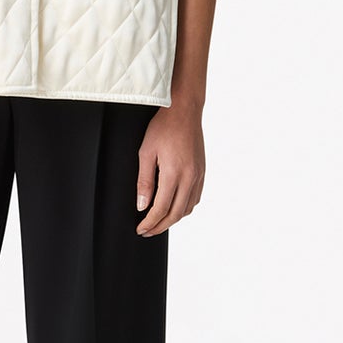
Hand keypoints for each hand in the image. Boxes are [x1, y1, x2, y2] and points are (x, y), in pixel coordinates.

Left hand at [136, 99, 204, 234]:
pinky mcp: (202, 171)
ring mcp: (198, 175)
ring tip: (158, 222)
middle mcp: (190, 177)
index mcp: (174, 173)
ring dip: (173, 219)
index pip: (161, 208)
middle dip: (160, 226)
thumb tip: (142, 206)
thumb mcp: (146, 152)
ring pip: (188, 208)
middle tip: (147, 231)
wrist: (185, 111)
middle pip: (176, 214)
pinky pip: (195, 198)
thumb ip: (144, 181)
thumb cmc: (163, 127)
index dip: (150, 222)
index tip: (140, 229)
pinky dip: (184, 208)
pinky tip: (174, 207)